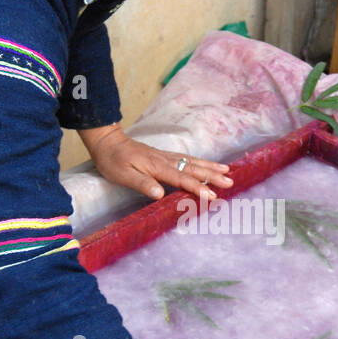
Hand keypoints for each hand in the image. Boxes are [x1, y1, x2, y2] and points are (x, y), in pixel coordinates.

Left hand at [79, 123, 233, 200]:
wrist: (107, 142)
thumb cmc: (113, 161)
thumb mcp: (123, 175)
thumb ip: (142, 183)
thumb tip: (160, 193)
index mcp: (157, 167)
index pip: (181, 179)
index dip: (197, 188)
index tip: (211, 196)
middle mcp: (165, 160)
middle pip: (193, 168)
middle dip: (212, 176)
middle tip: (230, 182)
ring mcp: (166, 157)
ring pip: (192, 162)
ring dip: (210, 167)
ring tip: (227, 171)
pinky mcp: (163, 156)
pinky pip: (187, 159)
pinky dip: (200, 162)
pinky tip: (207, 165)